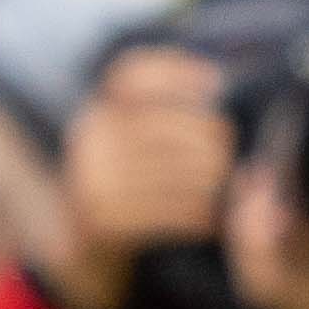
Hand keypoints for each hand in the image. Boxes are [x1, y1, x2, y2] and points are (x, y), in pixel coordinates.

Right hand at [41, 43, 238, 308]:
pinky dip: (199, 215)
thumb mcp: (127, 136)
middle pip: (171, 127)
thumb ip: (159, 109)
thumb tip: (214, 81)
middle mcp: (90, 136)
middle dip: (212, 142)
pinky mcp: (103, 218)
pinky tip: (211, 219)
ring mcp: (92, 177)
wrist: (80, 238)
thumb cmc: (126, 177)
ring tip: (225, 188)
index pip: (132, 73)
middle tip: (228, 157)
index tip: (216, 82)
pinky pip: (171, 212)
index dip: (176, 70)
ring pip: (179, 172)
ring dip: (212, 183)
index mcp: (98, 110)